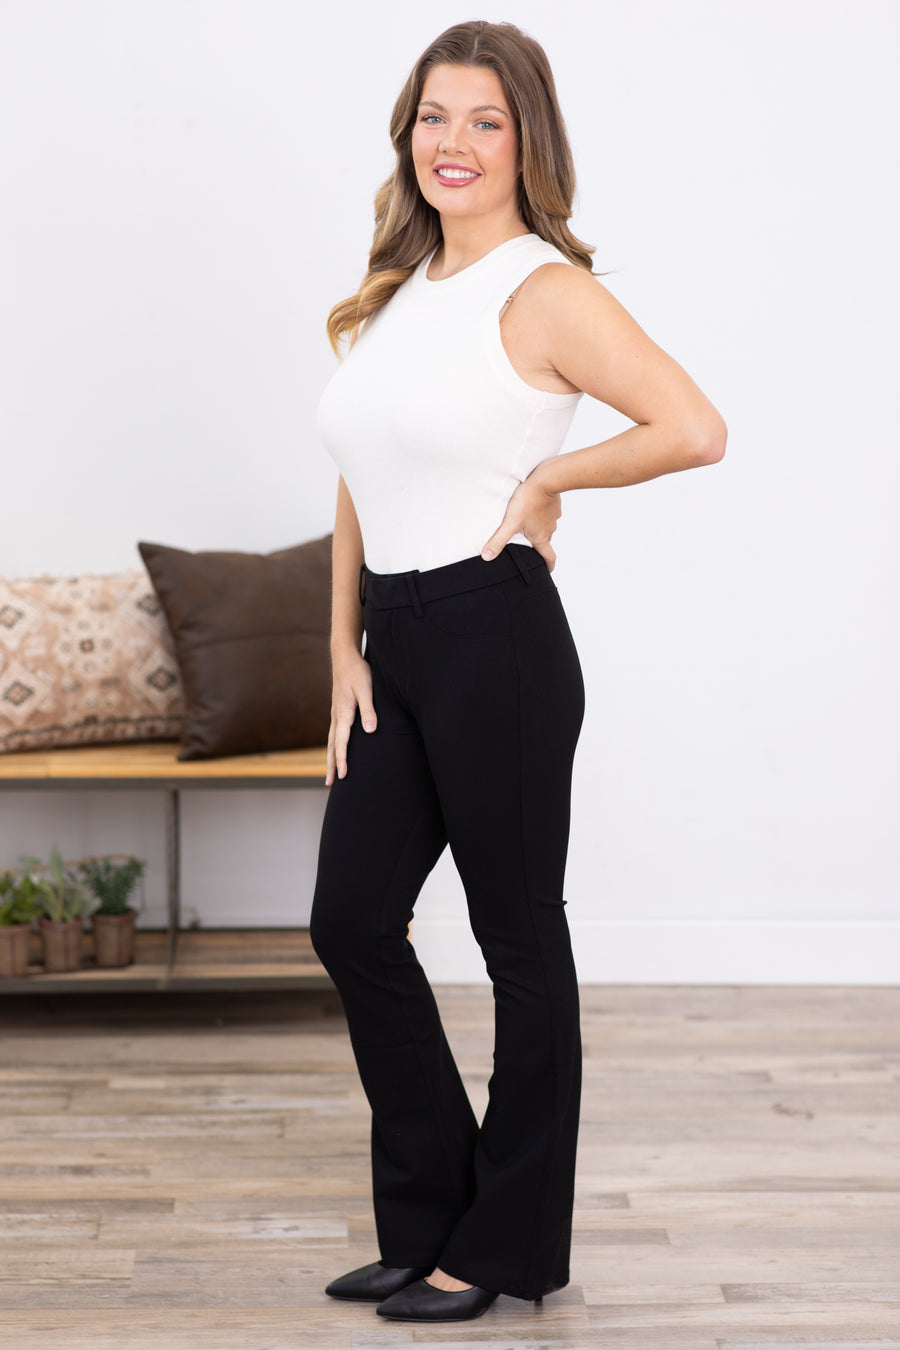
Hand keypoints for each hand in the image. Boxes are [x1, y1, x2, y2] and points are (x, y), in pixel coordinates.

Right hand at [326, 649, 376, 784]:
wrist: (345, 656)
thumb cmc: (358, 672)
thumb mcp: (367, 690)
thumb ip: (369, 710)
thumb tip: (370, 731)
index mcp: (343, 713)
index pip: (342, 742)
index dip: (342, 760)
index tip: (342, 775)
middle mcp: (336, 715)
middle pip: (333, 745)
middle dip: (332, 765)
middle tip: (330, 783)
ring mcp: (336, 713)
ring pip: (332, 740)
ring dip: (331, 757)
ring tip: (330, 773)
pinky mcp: (338, 709)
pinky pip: (334, 733)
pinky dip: (334, 746)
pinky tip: (336, 750)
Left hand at [481, 466, 561, 570]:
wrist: (546, 479)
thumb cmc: (528, 501)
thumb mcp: (510, 522)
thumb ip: (498, 540)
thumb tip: (487, 556)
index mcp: (540, 537)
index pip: (549, 557)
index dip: (548, 566)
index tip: (546, 570)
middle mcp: (549, 529)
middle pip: (545, 541)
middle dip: (538, 544)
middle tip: (527, 544)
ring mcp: (553, 516)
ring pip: (546, 526)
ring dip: (538, 527)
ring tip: (526, 522)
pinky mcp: (554, 504)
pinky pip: (548, 512)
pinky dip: (541, 512)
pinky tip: (532, 506)